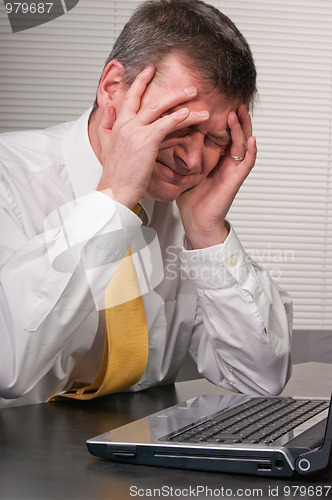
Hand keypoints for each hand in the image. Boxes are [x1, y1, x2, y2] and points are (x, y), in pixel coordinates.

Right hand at [97, 65, 209, 208]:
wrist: (113, 191)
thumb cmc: (114, 175)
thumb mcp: (105, 146)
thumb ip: (105, 126)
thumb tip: (107, 109)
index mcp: (118, 125)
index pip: (129, 97)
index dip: (140, 82)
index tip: (150, 70)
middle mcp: (126, 124)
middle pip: (149, 99)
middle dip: (171, 91)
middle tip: (188, 87)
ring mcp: (135, 132)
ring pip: (160, 108)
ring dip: (180, 100)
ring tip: (196, 97)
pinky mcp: (145, 142)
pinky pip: (165, 124)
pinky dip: (178, 117)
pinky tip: (189, 113)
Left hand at [177, 104, 256, 248]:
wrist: (197, 219)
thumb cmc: (192, 197)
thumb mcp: (185, 168)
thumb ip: (183, 151)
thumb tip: (167, 133)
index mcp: (217, 157)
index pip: (223, 131)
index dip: (223, 117)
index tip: (216, 101)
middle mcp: (228, 161)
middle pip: (237, 133)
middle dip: (236, 116)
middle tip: (233, 99)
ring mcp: (234, 170)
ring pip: (243, 144)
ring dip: (241, 128)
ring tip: (238, 112)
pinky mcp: (236, 180)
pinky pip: (247, 163)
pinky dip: (250, 151)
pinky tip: (250, 140)